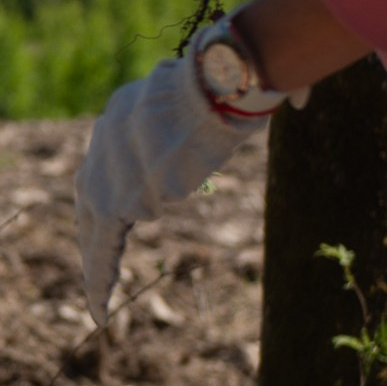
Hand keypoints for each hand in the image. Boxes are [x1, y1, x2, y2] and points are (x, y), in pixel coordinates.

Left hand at [73, 27, 273, 322]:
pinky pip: (108, 244)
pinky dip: (102, 276)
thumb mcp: (235, 89)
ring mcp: (111, 167)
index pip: (108, 157)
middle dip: (88, 230)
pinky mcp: (123, 198)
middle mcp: (107, 135)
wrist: (222, 84)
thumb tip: (298, 102)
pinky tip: (100, 304)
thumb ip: (257, 100)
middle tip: (90, 263)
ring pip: (97, 223)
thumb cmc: (243, 81)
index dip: (108, 187)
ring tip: (97, 299)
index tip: (107, 216)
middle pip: (88, 192)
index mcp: (130, 106)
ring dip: (98, 262)